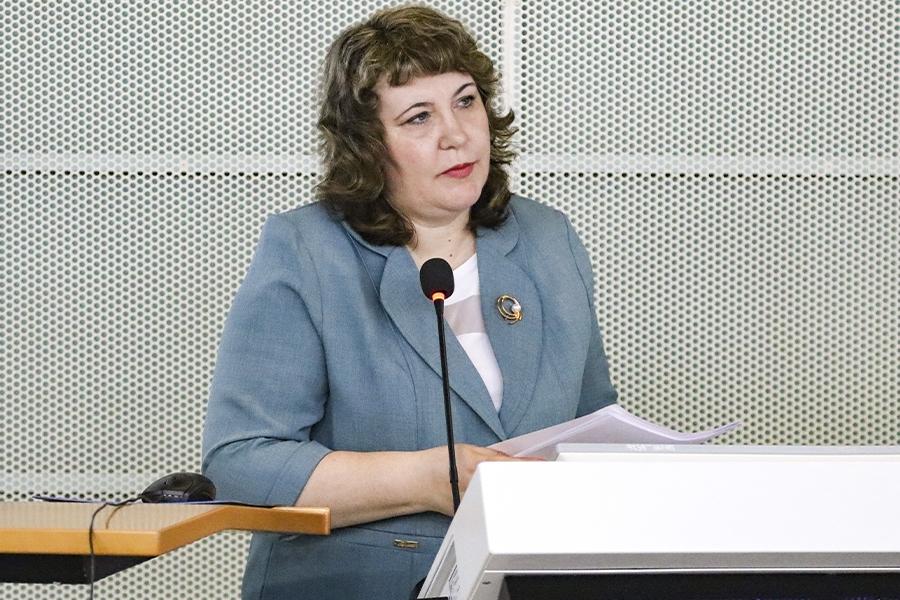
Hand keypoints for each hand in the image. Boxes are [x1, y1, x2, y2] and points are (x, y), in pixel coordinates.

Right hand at [424, 444, 541, 515]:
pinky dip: (495, 502)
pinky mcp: (470, 515)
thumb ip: (492, 456)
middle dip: (519, 482)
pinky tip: (492, 497)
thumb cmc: (437, 464)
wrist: (416, 482)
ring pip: (500, 500)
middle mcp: (475, 486)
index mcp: (476, 467)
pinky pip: (489, 508)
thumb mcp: (466, 450)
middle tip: (528, 477)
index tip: (541, 466)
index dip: (529, 467)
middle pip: (508, 486)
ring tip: (504, 487)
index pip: (509, 467)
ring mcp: (473, 503)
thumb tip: (512, 461)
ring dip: (508, 494)